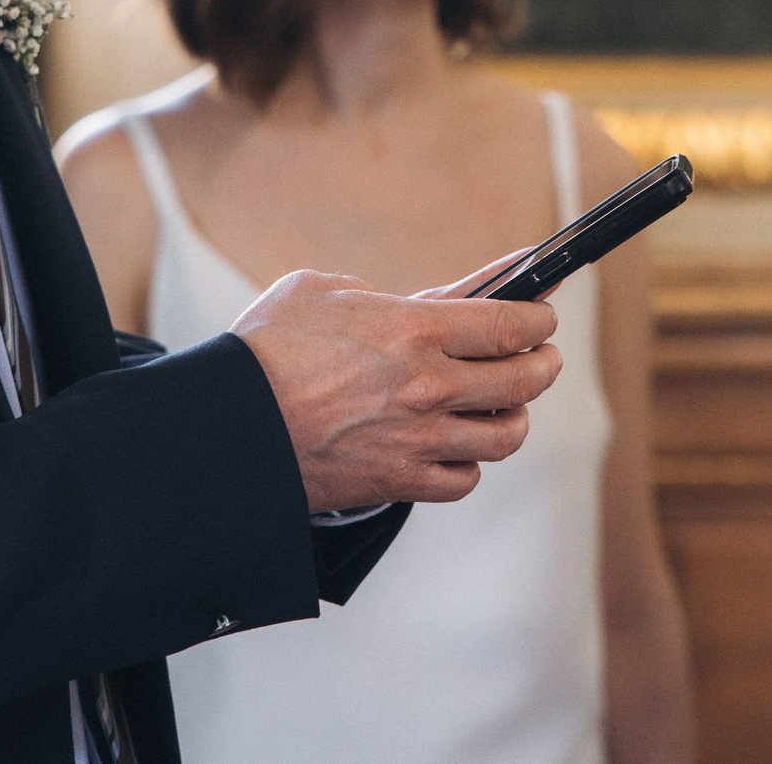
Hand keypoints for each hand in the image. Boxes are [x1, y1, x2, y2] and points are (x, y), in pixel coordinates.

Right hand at [230, 255, 561, 513]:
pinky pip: (463, 478)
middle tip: (542, 356)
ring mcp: (419, 439)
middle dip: (542, 363)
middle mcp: (429, 386)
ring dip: (513, 417)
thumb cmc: (265, 351)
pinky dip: (469, 463)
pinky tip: (459, 448)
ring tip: (508, 406)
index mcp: (416, 328)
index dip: (538, 317)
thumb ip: (381, 294)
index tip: (543, 315)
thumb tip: (416, 303)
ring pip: (505, 435)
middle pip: (524, 379)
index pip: (511, 324)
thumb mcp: (323, 290)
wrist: (229, 426)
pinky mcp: (400, 481)